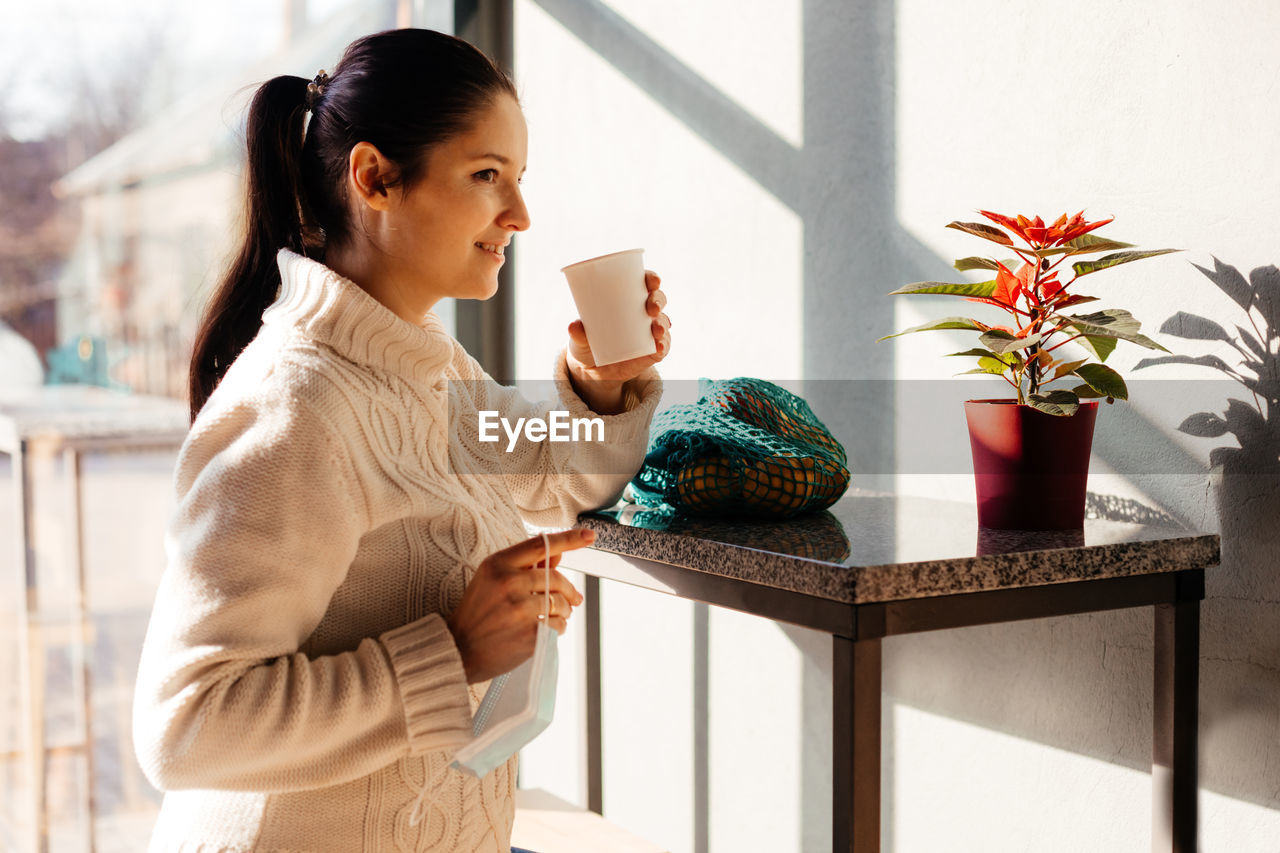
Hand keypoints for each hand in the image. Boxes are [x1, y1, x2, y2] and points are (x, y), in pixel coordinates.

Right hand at [446, 529, 592, 683]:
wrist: (459, 649)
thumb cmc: (479, 611)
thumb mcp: (494, 580)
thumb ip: (526, 566)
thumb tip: (559, 553)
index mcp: (498, 564)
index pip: (541, 545)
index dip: (569, 539)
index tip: (589, 535)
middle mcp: (508, 583)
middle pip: (557, 577)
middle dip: (569, 590)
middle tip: (574, 599)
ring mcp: (519, 609)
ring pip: (561, 603)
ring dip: (565, 610)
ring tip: (557, 615)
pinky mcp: (529, 634)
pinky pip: (558, 625)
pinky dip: (558, 627)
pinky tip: (545, 630)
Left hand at [566, 270, 671, 413]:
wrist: (593, 371)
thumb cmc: (587, 343)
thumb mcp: (579, 338)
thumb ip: (577, 333)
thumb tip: (574, 326)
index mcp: (628, 299)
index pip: (645, 283)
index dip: (652, 279)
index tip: (653, 281)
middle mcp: (644, 313)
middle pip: (658, 300)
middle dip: (659, 300)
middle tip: (652, 308)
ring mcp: (650, 332)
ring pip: (663, 322)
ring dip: (663, 323)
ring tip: (656, 329)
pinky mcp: (652, 352)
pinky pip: (663, 347)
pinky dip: (664, 346)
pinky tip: (659, 347)